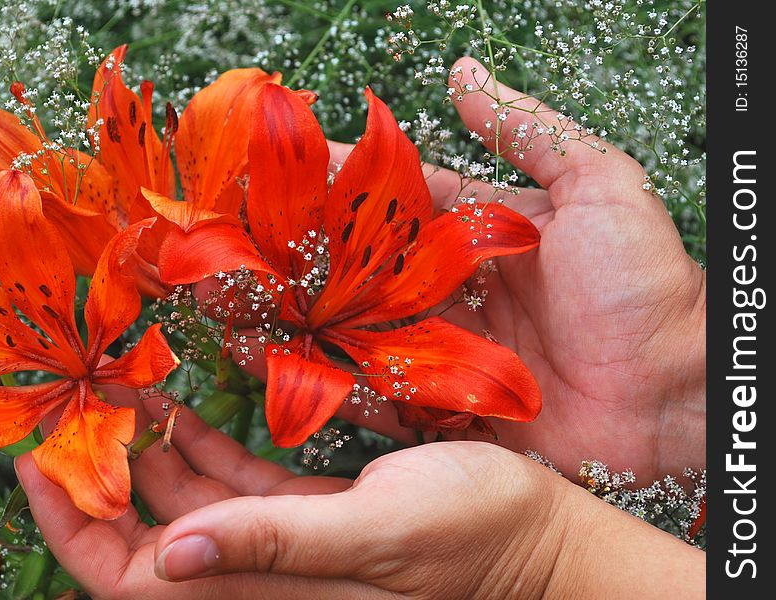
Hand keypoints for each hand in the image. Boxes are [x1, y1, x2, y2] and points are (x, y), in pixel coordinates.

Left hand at [16, 392, 703, 598]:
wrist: (536, 538)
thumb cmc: (474, 536)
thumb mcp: (379, 531)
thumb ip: (279, 543)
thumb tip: (176, 553)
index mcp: (264, 590)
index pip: (133, 579)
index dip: (75, 525)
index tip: (36, 459)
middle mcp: (259, 573)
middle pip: (145, 539)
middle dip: (100, 479)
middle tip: (69, 410)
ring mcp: (281, 542)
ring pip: (184, 504)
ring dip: (145, 454)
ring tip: (114, 393)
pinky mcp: (307, 512)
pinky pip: (230, 484)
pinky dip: (197, 446)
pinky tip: (176, 408)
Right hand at [234, 57, 704, 481]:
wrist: (675, 396)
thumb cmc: (645, 286)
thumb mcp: (598, 185)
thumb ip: (527, 131)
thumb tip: (464, 71)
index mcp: (472, 233)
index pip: (382, 196)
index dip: (326, 177)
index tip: (267, 159)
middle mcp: (443, 290)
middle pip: (348, 266)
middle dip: (283, 249)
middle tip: (220, 235)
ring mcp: (435, 351)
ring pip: (343, 327)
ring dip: (281, 310)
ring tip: (218, 294)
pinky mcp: (437, 408)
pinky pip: (366, 391)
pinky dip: (315, 375)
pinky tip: (262, 355)